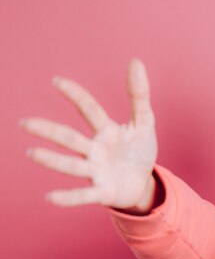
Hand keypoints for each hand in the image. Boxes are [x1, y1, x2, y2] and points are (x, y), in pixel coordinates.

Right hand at [21, 59, 157, 210]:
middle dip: (49, 131)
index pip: (89, 110)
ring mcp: (96, 171)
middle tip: (25, 123)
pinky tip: (50, 197)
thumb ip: (139, 95)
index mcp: (106, 131)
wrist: (144, 183)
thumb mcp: (144, 123)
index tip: (57, 81)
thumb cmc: (139, 152)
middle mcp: (95, 150)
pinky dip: (68, 197)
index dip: (76, 96)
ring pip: (72, 165)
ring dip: (53, 160)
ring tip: (32, 152)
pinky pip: (83, 195)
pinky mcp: (102, 192)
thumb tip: (135, 61)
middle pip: (70, 139)